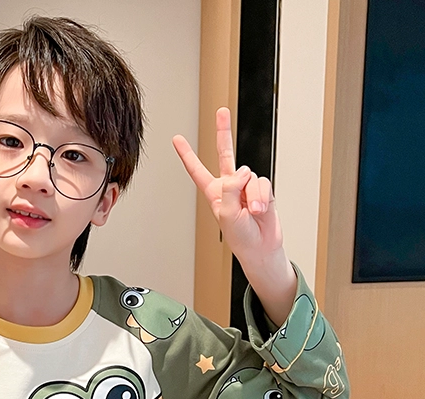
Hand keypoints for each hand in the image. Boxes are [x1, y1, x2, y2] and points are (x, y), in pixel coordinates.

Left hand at [172, 107, 282, 263]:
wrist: (261, 246)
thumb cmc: (240, 236)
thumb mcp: (226, 213)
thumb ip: (231, 188)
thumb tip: (243, 170)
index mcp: (214, 192)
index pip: (197, 170)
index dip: (187, 155)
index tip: (177, 139)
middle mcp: (230, 185)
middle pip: (225, 153)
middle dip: (223, 132)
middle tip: (221, 112)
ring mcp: (247, 185)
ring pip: (249, 176)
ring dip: (252, 196)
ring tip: (251, 212)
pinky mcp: (263, 188)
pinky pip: (262, 183)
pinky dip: (262, 197)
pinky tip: (260, 209)